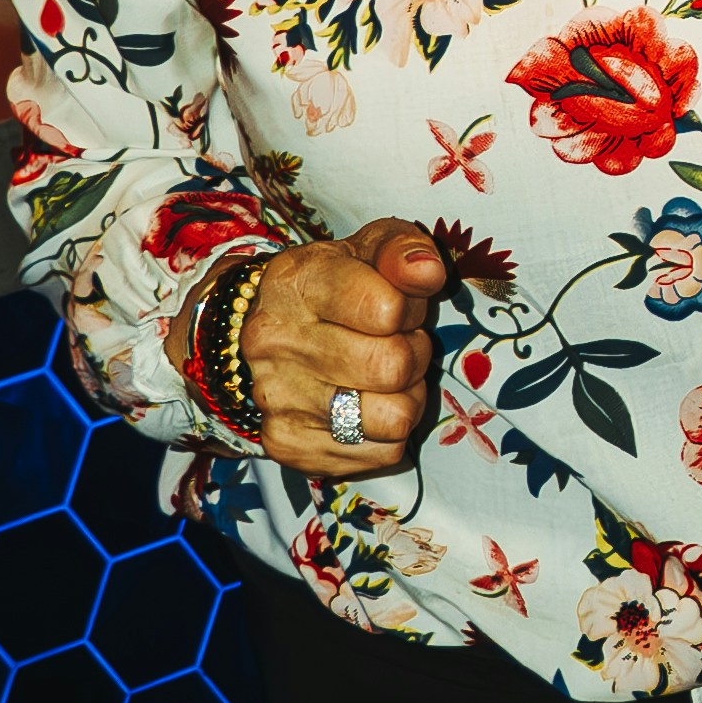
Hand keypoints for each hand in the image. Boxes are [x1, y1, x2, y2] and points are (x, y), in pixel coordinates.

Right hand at [237, 224, 448, 473]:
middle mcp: (274, 342)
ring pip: (394, 418)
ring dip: (406, 397)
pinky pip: (383, 453)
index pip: (387, 310)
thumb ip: (404, 250)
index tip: (396, 307)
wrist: (274, 330)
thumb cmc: (338, 285)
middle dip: (413, 354)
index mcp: (295, 284)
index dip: (409, 309)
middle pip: (393, 367)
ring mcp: (276, 398)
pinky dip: (388, 433)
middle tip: (397, 343)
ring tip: (385, 377)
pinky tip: (366, 405)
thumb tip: (427, 272)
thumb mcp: (370, 249)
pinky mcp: (289, 445)